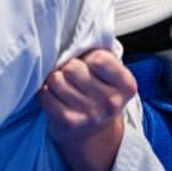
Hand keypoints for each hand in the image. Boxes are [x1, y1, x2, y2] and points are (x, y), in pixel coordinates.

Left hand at [38, 49, 136, 170]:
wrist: (94, 135)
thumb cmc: (99, 96)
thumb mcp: (111, 75)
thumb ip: (101, 55)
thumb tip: (73, 35)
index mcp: (126, 85)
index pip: (98, 58)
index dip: (88, 58)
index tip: (90, 66)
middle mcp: (111, 102)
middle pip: (73, 67)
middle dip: (68, 68)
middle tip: (74, 78)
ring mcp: (90, 115)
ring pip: (56, 79)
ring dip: (55, 81)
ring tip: (65, 89)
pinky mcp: (68, 123)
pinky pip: (45, 94)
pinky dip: (46, 94)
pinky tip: (57, 100)